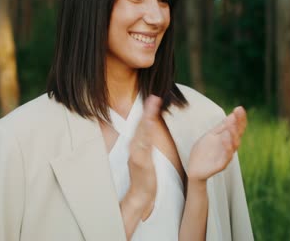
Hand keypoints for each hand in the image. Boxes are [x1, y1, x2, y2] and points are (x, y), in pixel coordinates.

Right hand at [126, 95, 160, 218]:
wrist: (140, 193)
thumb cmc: (144, 175)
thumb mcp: (146, 156)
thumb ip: (146, 144)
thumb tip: (150, 134)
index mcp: (136, 144)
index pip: (142, 125)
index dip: (147, 112)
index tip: (153, 98)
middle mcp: (134, 146)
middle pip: (141, 125)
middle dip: (147, 110)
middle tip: (154, 96)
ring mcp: (137, 153)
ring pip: (142, 132)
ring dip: (147, 118)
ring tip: (153, 104)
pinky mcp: (141, 162)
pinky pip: (144, 145)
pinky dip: (146, 133)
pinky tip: (150, 124)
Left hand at [187, 106, 246, 182]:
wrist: (193, 168)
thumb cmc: (203, 151)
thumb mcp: (211, 136)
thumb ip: (221, 127)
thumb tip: (232, 115)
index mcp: (227, 139)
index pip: (237, 127)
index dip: (239, 118)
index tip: (239, 108)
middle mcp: (229, 147)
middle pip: (237, 135)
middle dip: (238, 124)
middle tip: (237, 114)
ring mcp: (226, 156)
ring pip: (234, 145)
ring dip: (233, 135)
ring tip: (231, 126)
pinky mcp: (221, 165)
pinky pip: (226, 157)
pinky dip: (227, 148)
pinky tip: (225, 139)